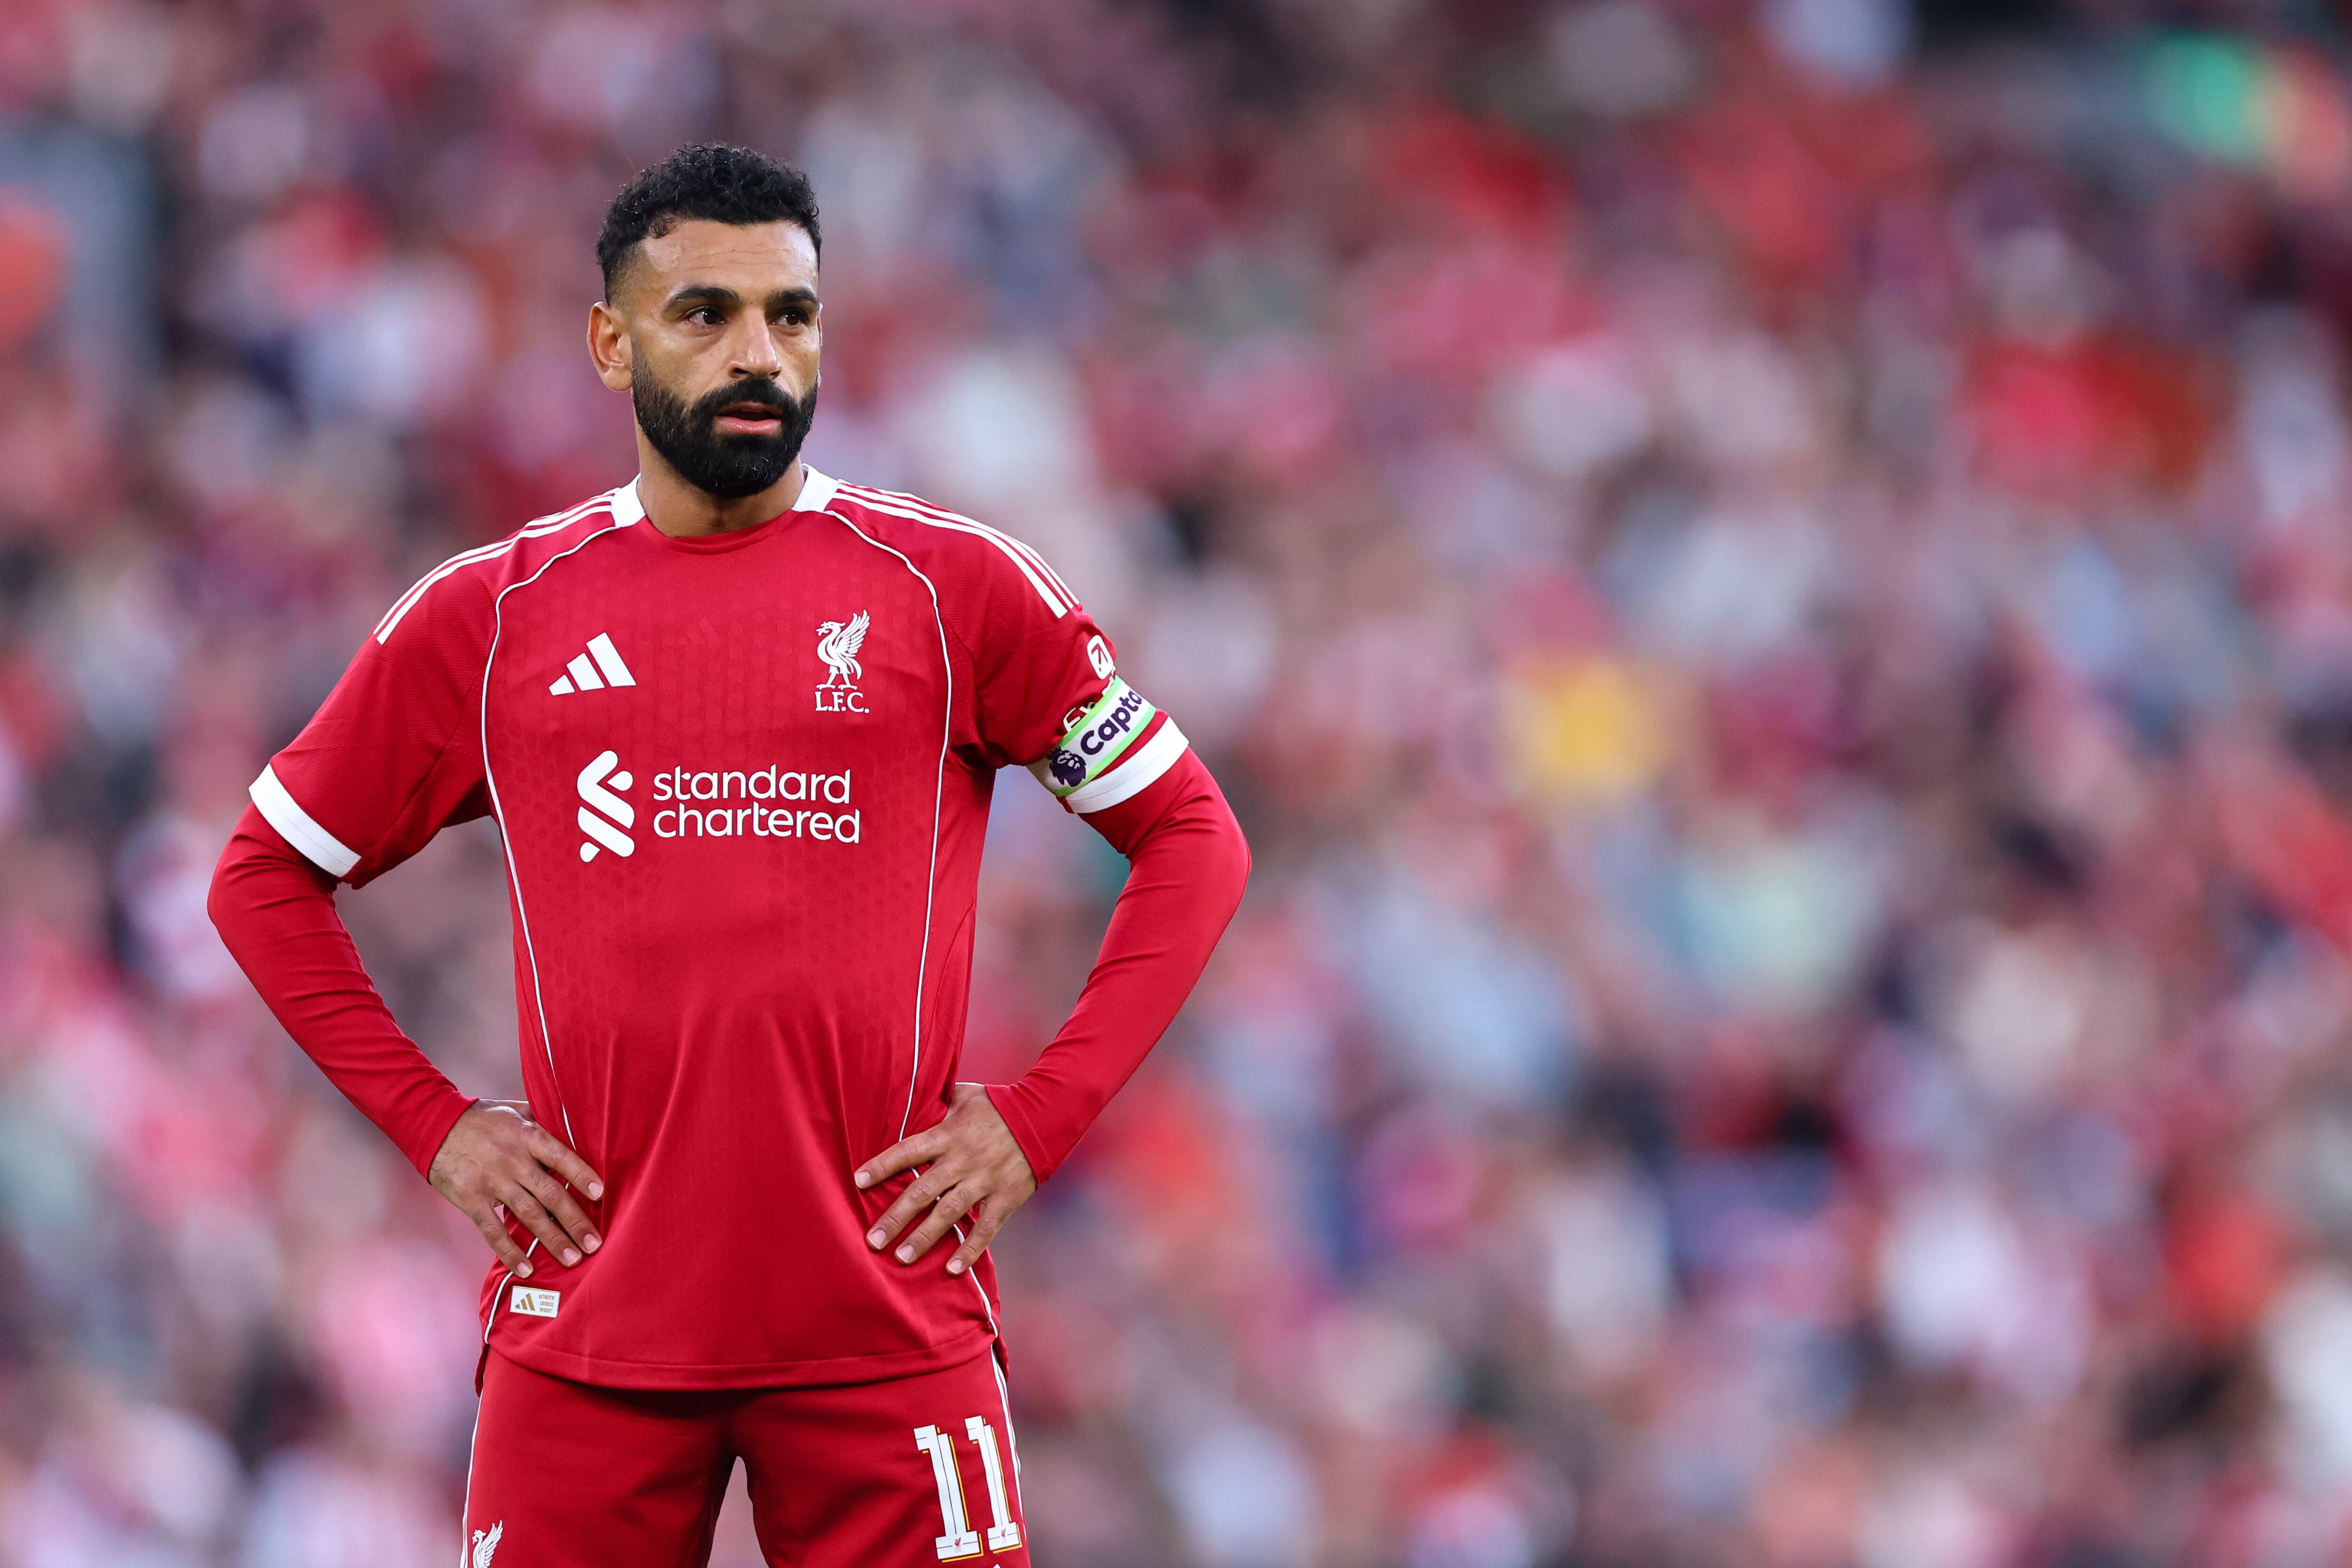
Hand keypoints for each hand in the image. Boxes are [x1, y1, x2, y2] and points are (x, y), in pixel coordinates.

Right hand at [429, 1102, 603, 1277]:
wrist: (435, 1125)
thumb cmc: (481, 1118)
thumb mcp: (515, 1110)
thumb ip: (542, 1120)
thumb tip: (572, 1124)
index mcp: (527, 1137)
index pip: (561, 1157)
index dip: (581, 1175)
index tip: (600, 1194)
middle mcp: (514, 1161)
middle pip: (551, 1194)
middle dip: (575, 1221)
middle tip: (594, 1244)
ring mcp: (493, 1182)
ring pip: (529, 1215)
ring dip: (552, 1239)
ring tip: (572, 1259)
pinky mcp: (472, 1199)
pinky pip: (493, 1230)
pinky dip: (509, 1251)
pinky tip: (525, 1268)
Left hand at [856, 1084, 1036, 1275]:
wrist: (1046, 1114)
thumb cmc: (1000, 1103)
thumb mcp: (965, 1094)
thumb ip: (937, 1102)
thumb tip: (910, 1098)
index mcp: (949, 1134)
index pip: (908, 1151)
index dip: (882, 1166)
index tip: (858, 1182)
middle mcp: (963, 1159)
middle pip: (922, 1191)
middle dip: (896, 1217)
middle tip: (872, 1240)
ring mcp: (985, 1180)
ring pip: (949, 1213)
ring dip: (924, 1237)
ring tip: (901, 1258)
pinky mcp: (1006, 1197)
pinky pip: (986, 1228)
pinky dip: (970, 1249)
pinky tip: (952, 1269)